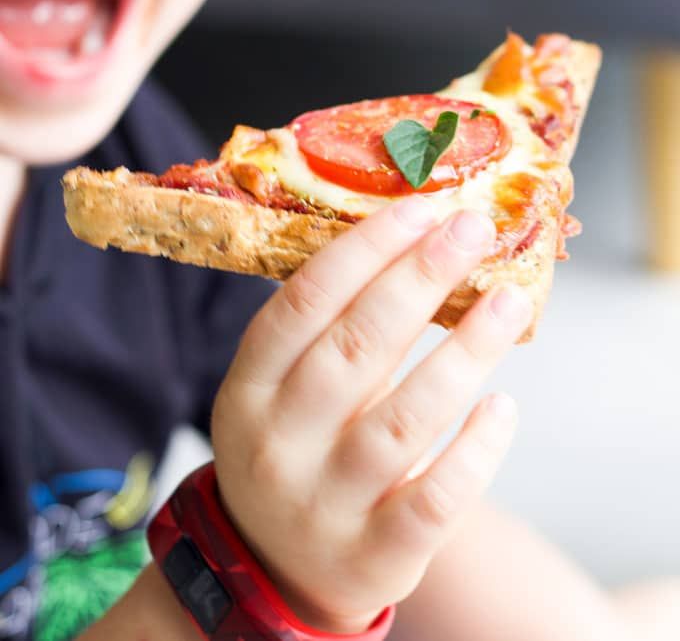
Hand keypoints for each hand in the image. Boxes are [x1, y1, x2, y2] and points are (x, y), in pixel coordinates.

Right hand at [211, 197, 531, 633]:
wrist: (277, 567)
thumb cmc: (294, 447)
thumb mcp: (281, 389)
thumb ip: (330, 329)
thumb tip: (411, 242)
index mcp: (249, 386)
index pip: (304, 301)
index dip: (366, 249)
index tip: (420, 207)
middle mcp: (279, 441)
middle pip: (356, 347)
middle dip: (420, 277)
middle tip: (472, 229)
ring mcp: (325, 502)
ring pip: (406, 418)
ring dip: (466, 351)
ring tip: (510, 299)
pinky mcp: (375, 552)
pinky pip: (436, 497)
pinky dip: (477, 449)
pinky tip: (504, 405)